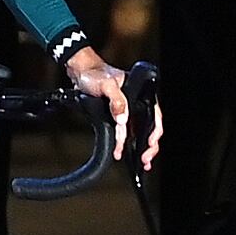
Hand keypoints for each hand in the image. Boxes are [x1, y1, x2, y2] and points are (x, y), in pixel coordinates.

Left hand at [65, 50, 159, 169]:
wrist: (81, 72)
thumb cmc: (96, 74)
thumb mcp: (107, 85)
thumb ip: (116, 100)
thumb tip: (123, 118)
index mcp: (140, 92)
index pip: (154, 114)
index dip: (155, 130)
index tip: (150, 143)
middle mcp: (136, 102)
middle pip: (149, 126)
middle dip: (149, 145)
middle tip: (145, 159)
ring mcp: (127, 109)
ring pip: (138, 131)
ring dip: (138, 147)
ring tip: (140, 161)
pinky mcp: (117, 115)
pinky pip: (125, 132)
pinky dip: (125, 143)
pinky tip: (122, 151)